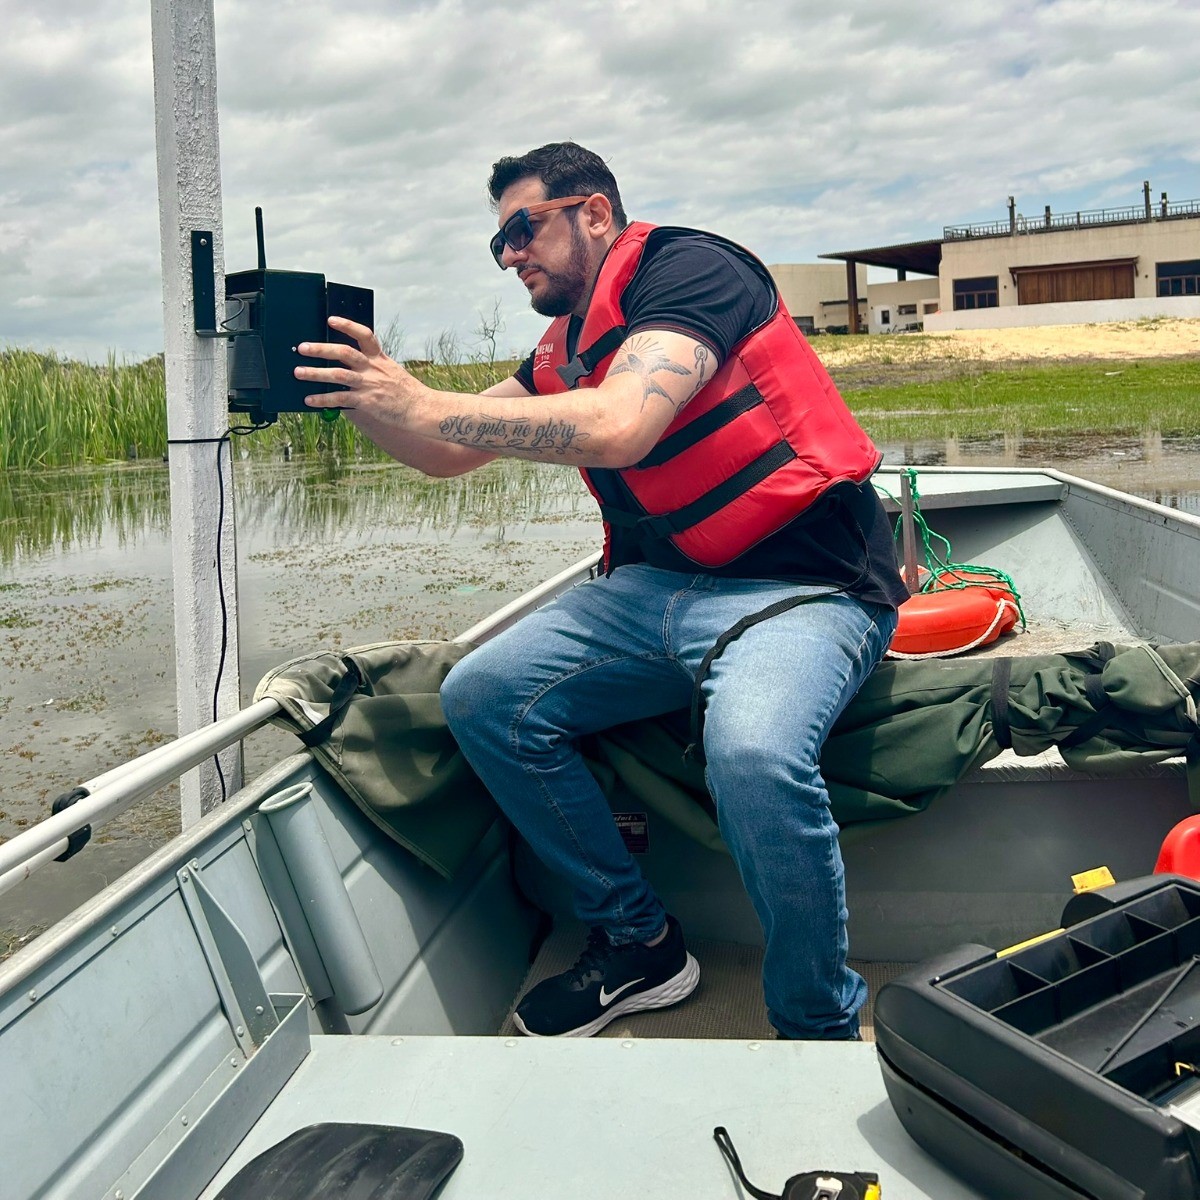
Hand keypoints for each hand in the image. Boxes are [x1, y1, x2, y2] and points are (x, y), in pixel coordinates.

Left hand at [294, 317, 420, 425]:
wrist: (422, 409)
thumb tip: (352, 366)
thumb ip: (374, 368)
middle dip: (321, 349)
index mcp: (380, 359)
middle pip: (343, 352)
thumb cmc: (408, 393)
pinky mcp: (367, 401)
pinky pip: (340, 399)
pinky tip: (310, 400)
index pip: (364, 335)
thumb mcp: (393, 373)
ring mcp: (369, 384)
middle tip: (303, 347)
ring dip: (315, 373)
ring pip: (337, 375)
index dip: (347, 325)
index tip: (331, 319)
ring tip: (299, 372)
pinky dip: (323, 399)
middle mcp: (373, 368)